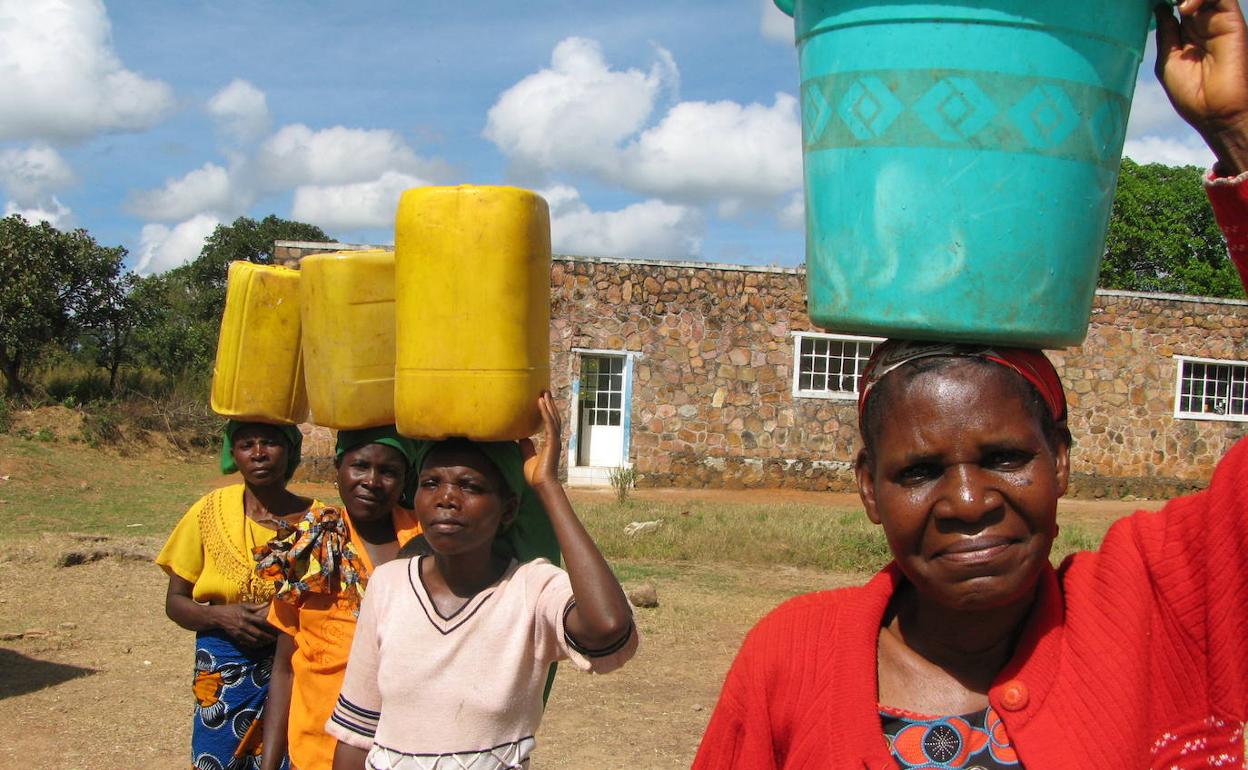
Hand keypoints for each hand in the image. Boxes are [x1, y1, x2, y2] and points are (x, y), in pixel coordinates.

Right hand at [213, 602, 278, 647]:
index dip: (269, 626)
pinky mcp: (236, 637)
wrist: (218, 617)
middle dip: (268, 637)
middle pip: (258, 633)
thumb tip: (267, 603)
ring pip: (253, 640)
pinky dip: (255, 645)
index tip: (276, 628)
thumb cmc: (233, 609)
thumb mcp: (243, 605)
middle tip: (275, 638)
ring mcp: (239, 632)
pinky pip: (247, 643)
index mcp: (247, 616)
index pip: (261, 621)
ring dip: (262, 642)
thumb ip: (256, 606)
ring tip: (269, 642)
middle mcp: (243, 625)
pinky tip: (260, 644)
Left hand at [520, 391, 561, 490]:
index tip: (544, 400)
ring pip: (553, 418)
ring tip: (544, 393)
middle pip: (554, 417)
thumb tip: (521, 437)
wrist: (541, 484)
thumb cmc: (536, 474)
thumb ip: (526, 446)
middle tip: (545, 391)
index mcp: (550, 442)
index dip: (548, 411)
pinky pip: (549, 424)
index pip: (550, 423)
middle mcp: (554, 439)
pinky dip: (545, 412)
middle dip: (550, 404)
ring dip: (548, 404)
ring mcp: (555, 440)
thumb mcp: (528, 457)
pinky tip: (541, 403)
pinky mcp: (552, 442)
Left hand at [1155, 0, 1247, 170]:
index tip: (1148, 3)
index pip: (1173, 8)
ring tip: (1177, 6)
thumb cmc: (1189, 93)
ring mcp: (1215, 22)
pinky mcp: (1230, 21)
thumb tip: (1160, 9)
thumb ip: (1166, 34)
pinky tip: (1185, 8)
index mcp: (1184, 37)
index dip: (1163, 4)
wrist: (1215, 110)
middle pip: (1186, 0)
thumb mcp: (1168, 61)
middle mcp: (1201, 26)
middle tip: (1161, 2)